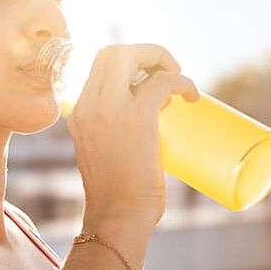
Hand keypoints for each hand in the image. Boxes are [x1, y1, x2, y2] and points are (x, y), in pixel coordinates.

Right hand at [68, 44, 198, 226]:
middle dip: (144, 52)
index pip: (96, 65)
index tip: (148, 78)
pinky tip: (192, 96)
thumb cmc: (117, 196)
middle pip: (112, 51)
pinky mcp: (136, 117)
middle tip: (166, 72)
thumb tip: (149, 130)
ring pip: (131, 55)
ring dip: (160, 57)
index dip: (127, 61)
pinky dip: (182, 80)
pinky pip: (162, 80)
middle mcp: (88, 105)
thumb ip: (112, 136)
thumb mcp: (101, 153)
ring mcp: (109, 109)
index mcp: (78, 112)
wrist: (116, 218)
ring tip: (178, 80)